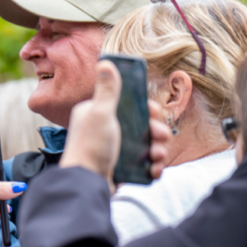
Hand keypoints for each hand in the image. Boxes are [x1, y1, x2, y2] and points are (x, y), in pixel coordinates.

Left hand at [60, 61, 170, 188]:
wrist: (85, 184)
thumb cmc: (90, 146)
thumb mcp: (100, 114)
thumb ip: (106, 90)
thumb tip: (105, 63)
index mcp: (98, 113)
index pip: (129, 104)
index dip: (146, 108)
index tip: (154, 112)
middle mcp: (105, 129)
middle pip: (142, 125)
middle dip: (156, 130)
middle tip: (160, 136)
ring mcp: (114, 149)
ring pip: (146, 144)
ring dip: (158, 149)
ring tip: (157, 155)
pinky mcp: (120, 167)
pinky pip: (144, 164)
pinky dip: (153, 166)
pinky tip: (155, 169)